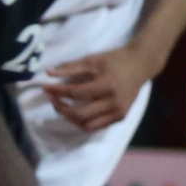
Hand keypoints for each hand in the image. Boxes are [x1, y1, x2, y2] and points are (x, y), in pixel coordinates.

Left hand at [37, 47, 151, 132]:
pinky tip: (77, 111)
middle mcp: (114, 102)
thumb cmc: (115, 60)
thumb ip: (70, 67)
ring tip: (63, 107)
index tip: (45, 88)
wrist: (141, 65)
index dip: (57, 92)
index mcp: (107, 85)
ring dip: (70, 118)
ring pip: (87, 125)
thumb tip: (48, 73)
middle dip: (61, 108)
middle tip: (52, 99)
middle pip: (79, 114)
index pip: (75, 93)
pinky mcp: (121, 116)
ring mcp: (118, 111)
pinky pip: (97, 126)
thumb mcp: (93, 59)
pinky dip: (83, 121)